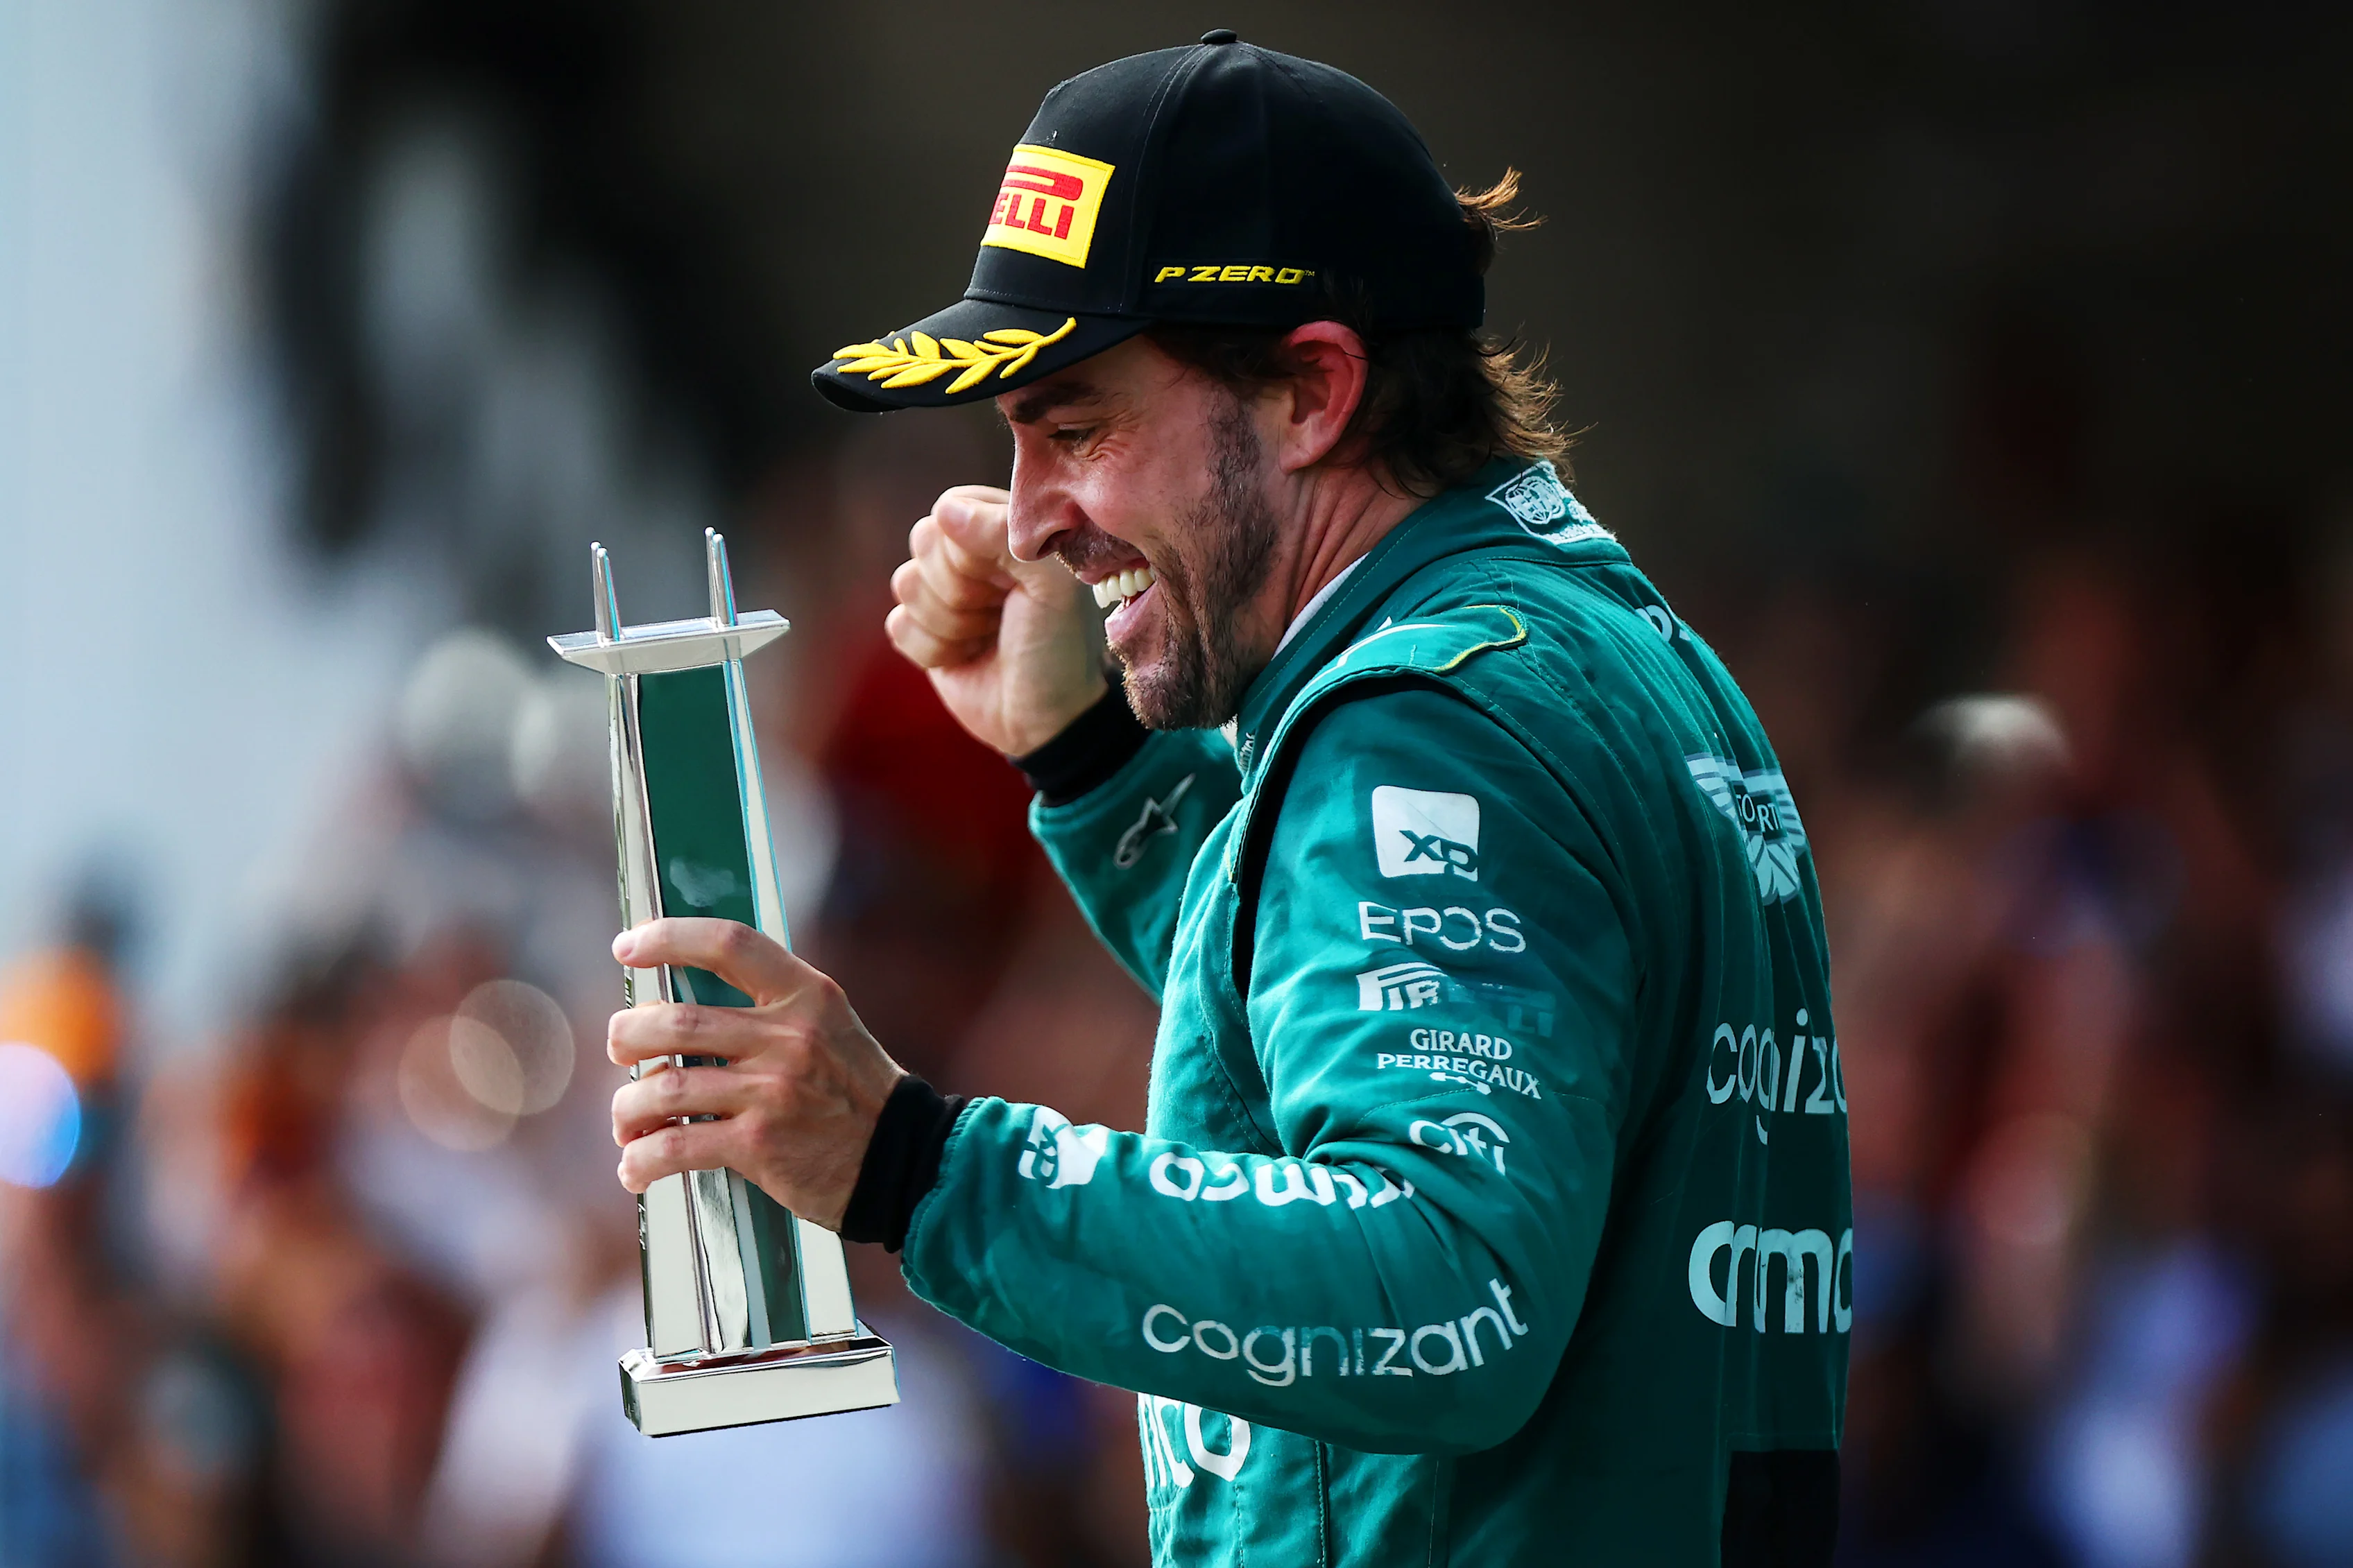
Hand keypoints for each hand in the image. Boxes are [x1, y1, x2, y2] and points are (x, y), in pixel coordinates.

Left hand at [607, 919, 903, 1230]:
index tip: (626, 946)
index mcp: (806, 995)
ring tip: (626, 1123)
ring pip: (663, 1088)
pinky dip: (640, 1160)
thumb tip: (677, 1009)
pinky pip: (674, 1147)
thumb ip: (769, 1008)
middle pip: (675, 1021)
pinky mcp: (759, 1145)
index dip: (669, 937)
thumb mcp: (828, 1027)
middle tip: (620, 1051)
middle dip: (626, 1037)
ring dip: (627, 1108)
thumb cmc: (853, 1093)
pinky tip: (636, 1168)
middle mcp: (788, 1036)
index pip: (728, 944)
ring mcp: (772, 1091)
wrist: (901, 1161)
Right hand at [886, 484, 1107, 755]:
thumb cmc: (1059, 645)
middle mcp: (970, 555)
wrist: (1047, 719)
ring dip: (952, 622)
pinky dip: (935, 650)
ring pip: (905, 583)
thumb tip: (944, 511)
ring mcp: (944, 593)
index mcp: (1003, 531)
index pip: (952, 507)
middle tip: (1000, 611)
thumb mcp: (1052, 584)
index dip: (970, 548)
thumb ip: (1005, 536)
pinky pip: (898, 625)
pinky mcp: (923, 632)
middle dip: (961, 588)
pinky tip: (968, 657)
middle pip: (923, 541)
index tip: (1007, 579)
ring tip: (988, 636)